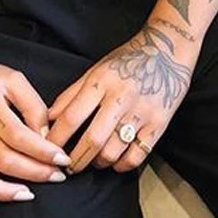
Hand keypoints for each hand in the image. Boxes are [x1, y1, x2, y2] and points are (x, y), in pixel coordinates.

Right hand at [0, 38, 72, 217]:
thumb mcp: (12, 78)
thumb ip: (33, 106)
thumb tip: (47, 139)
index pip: (18, 134)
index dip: (43, 151)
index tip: (64, 161)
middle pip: (0, 157)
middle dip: (34, 172)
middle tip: (56, 177)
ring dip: (2, 192)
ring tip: (27, 195)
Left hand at [46, 21, 196, 173]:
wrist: (168, 51)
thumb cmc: (127, 60)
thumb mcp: (96, 70)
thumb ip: (71, 94)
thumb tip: (49, 118)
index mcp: (101, 81)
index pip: (72, 116)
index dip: (57, 138)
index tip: (49, 148)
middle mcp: (120, 97)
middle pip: (93, 139)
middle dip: (76, 159)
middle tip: (68, 166)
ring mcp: (141, 112)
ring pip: (114, 151)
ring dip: (98, 163)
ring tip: (92, 161)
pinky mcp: (159, 125)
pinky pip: (137, 156)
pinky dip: (122, 166)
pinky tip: (115, 162)